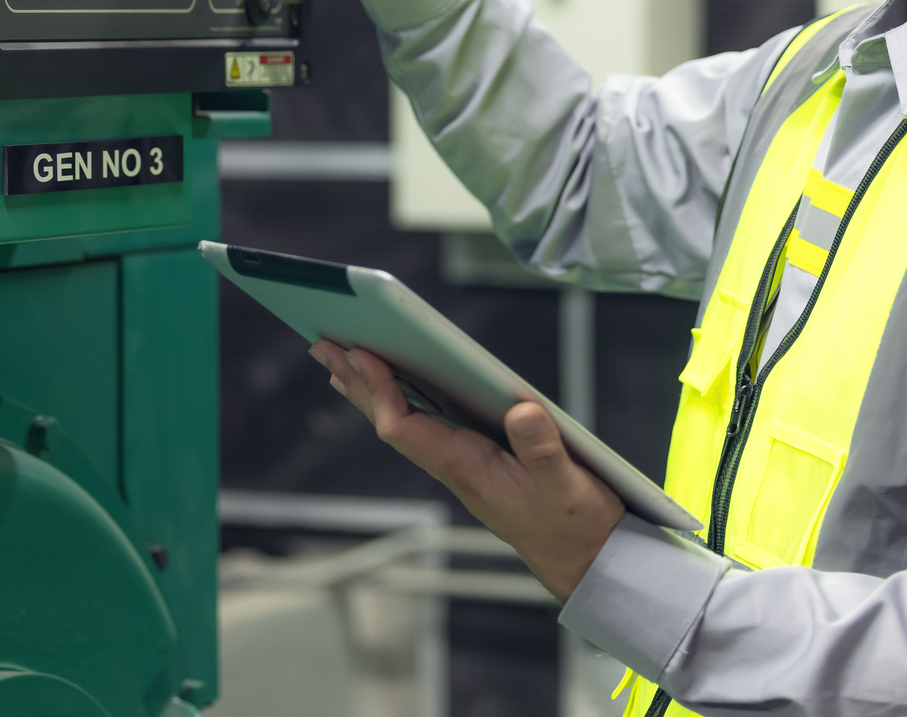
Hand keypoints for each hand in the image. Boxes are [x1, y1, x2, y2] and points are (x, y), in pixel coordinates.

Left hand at [310, 339, 623, 598]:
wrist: (584, 562)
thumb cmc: (575, 526)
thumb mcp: (568, 487)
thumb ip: (544, 451)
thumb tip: (521, 408)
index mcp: (467, 470)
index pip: (404, 428)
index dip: (380, 390)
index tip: (360, 353)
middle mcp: (454, 467)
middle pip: (390, 421)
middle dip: (357, 382)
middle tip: (322, 344)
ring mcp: (461, 465)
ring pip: (403, 422)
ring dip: (371, 390)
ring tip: (340, 360)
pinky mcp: (475, 461)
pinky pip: (426, 425)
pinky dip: (404, 399)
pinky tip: (395, 386)